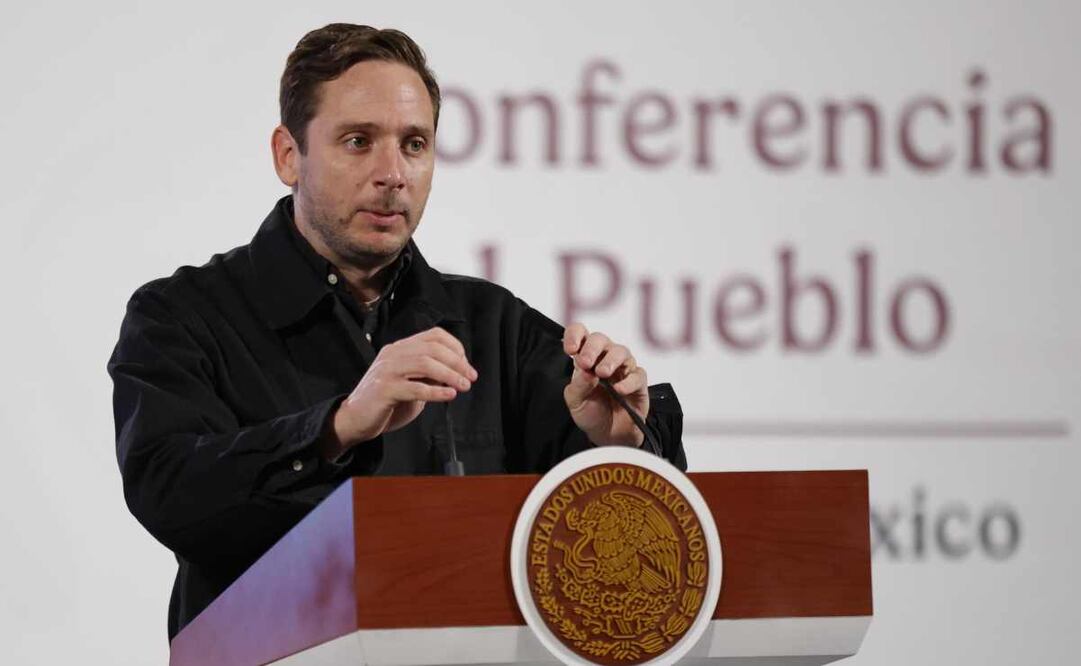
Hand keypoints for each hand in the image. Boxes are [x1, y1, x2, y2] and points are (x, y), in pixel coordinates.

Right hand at [320, 327, 476, 458]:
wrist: (355, 418)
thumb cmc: (386, 401)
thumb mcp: (412, 382)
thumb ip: (430, 374)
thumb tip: (458, 372)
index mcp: (400, 348)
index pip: (433, 335)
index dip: (455, 347)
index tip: (466, 365)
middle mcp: (393, 354)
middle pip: (432, 348)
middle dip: (457, 362)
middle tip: (470, 377)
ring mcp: (387, 370)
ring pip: (425, 364)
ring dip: (449, 375)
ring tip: (462, 386)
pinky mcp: (384, 389)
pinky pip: (415, 387)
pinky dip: (436, 391)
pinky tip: (448, 395)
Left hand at [562, 322, 648, 446]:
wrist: (608, 436)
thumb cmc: (591, 414)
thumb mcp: (576, 402)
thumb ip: (578, 385)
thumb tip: (585, 370)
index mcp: (586, 358)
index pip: (581, 334)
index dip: (575, 335)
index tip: (570, 349)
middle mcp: (605, 359)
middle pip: (600, 339)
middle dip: (592, 348)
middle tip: (586, 363)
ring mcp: (623, 369)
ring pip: (621, 351)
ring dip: (611, 360)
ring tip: (603, 374)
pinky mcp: (638, 383)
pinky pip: (638, 374)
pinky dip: (628, 381)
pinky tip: (619, 390)